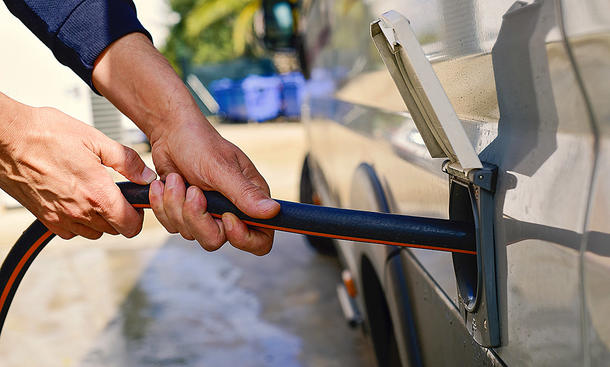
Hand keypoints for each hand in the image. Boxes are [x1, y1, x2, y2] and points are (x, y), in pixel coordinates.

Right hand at [0, 96, 156, 238]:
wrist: (6, 137)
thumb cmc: (47, 133)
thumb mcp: (96, 139)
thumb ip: (126, 160)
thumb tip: (146, 175)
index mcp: (98, 194)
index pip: (130, 226)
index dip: (138, 216)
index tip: (136, 203)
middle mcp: (80, 212)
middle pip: (114, 230)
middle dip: (121, 215)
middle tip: (116, 193)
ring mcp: (60, 217)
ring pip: (93, 232)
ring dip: (100, 219)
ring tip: (95, 194)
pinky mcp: (44, 218)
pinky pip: (70, 232)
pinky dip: (78, 221)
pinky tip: (76, 199)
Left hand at [147, 120, 279, 255]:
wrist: (171, 133)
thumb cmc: (200, 143)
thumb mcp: (222, 168)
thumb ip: (245, 194)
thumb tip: (273, 212)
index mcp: (251, 200)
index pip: (260, 240)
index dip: (243, 238)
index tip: (225, 217)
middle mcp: (231, 211)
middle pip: (216, 240)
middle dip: (196, 217)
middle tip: (192, 189)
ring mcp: (207, 214)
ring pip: (190, 234)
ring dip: (176, 205)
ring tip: (176, 179)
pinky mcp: (185, 214)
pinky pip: (173, 226)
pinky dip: (163, 205)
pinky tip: (165, 184)